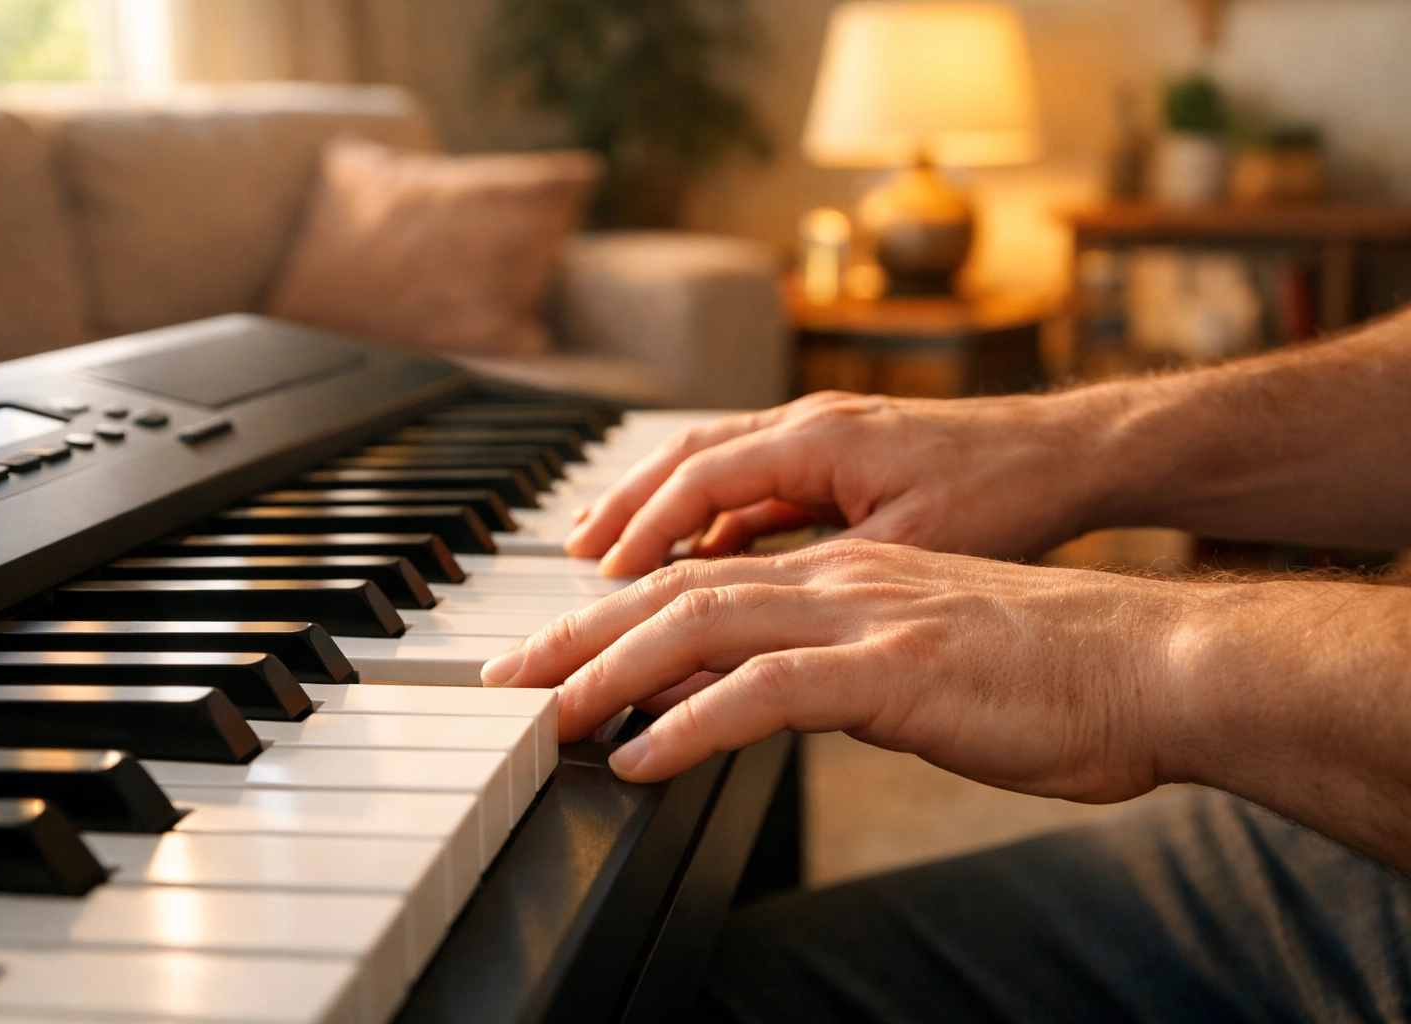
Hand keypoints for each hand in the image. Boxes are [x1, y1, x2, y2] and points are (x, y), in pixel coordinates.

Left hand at [484, 539, 1190, 799]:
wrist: (1150, 662)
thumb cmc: (1048, 671)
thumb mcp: (922, 658)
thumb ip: (843, 666)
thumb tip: (777, 698)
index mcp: (842, 572)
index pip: (701, 580)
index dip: (613, 615)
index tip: (552, 655)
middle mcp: (839, 578)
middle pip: (676, 592)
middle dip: (579, 635)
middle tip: (506, 681)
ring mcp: (865, 615)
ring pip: (702, 626)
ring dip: (609, 672)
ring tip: (544, 716)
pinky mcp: (895, 668)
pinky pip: (767, 691)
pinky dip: (691, 722)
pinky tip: (639, 756)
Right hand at [564, 390, 1115, 576]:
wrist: (1070, 453)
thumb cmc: (1005, 492)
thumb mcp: (911, 550)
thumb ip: (821, 578)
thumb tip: (743, 617)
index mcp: (817, 438)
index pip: (699, 478)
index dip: (644, 530)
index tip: (602, 577)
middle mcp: (807, 424)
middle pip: (686, 459)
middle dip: (624, 508)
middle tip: (573, 561)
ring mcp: (820, 435)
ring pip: (713, 465)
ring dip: (658, 509)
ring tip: (608, 555)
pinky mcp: (838, 456)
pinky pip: (750, 482)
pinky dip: (708, 517)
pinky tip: (694, 556)